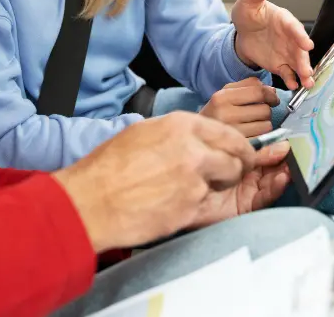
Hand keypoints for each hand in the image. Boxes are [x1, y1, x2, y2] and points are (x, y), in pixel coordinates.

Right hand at [52, 112, 262, 251]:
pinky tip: (171, 204)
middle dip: (235, 169)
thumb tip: (197, 137)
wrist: (92, 201)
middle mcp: (193, 150)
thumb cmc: (109, 167)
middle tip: (226, 176)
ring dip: (215, 188)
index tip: (241, 154)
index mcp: (180, 125)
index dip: (239, 147)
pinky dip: (194, 206)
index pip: (229, 133)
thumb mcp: (143, 132)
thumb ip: (176, 133)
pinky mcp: (191, 209)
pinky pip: (205, 205)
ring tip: (187, 190)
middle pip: (236, 159)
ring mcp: (194, 181)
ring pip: (224, 184)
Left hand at [194, 142, 291, 226]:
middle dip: (281, 160)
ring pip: (271, 180)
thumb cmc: (194, 168)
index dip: (273, 147)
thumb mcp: (223, 152)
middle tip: (291, 152)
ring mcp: (246, 191)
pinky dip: (274, 188)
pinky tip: (281, 179)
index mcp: (237, 159)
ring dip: (282, 173)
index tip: (285, 140)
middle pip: (269, 166)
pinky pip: (264, 197)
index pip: (260, 151)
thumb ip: (247, 148)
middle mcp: (244, 175)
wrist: (179, 194)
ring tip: (288, 166)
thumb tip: (277, 143)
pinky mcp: (246, 206)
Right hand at [200, 77, 279, 137]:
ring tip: (252, 125)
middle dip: (265, 111)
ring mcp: (232, 133)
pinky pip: (264, 140)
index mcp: (221, 98)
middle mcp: (225, 115)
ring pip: (266, 126)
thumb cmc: (217, 112)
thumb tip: (272, 90)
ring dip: (264, 125)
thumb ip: (248, 85)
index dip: (270, 94)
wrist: (198, 137)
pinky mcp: (239, 148)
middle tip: (256, 114)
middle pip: (264, 109)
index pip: (258, 91)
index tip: (272, 99)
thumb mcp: (226, 92)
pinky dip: (263, 137)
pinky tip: (253, 135)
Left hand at [231, 0, 315, 89]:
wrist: (242, 32)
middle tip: (308, 72)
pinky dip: (291, 80)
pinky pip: (288, 73)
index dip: (301, 36)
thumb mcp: (249, 0)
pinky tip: (293, 87)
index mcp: (284, 20)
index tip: (307, 45)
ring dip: (304, 73)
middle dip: (305, 61)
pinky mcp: (280, 64)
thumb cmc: (249, 13)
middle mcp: (290, 37)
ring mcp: (286, 52)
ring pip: (298, 64)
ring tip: (307, 84)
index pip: (294, 28)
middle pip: (300, 50)